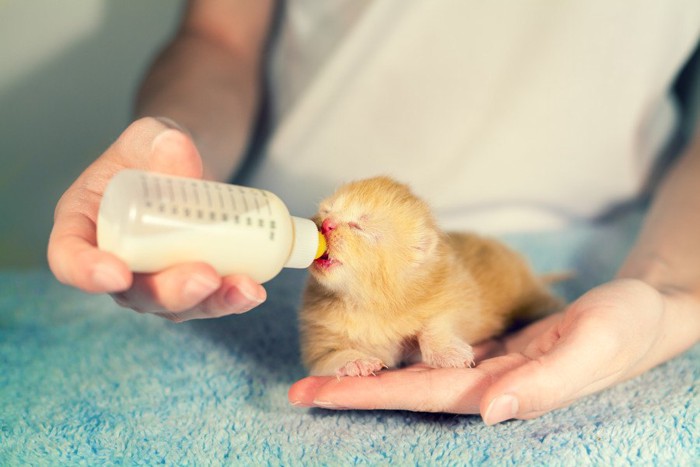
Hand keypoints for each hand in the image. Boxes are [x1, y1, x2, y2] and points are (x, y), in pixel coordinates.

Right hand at [47, 117, 265, 320]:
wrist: (184, 166)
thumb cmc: (153, 152)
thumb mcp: (150, 136)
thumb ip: (157, 141)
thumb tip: (178, 149)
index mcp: (82, 223)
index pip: (68, 256)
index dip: (86, 271)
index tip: (116, 272)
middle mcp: (114, 260)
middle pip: (131, 292)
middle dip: (169, 291)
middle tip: (203, 276)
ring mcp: (151, 280)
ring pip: (174, 305)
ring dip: (210, 302)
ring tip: (243, 287)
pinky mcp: (186, 285)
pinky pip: (205, 301)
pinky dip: (231, 299)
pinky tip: (253, 291)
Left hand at [289, 279, 695, 422]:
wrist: (643, 309)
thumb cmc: (625, 330)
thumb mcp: (593, 350)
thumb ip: (542, 386)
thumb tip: (488, 411)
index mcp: (501, 388)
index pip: (421, 394)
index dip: (368, 395)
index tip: (317, 395)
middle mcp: (484, 380)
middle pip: (405, 385)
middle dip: (352, 389)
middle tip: (297, 389)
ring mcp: (483, 360)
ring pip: (415, 367)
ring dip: (370, 368)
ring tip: (321, 370)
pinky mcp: (487, 339)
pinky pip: (434, 344)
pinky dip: (400, 345)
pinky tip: (376, 343)